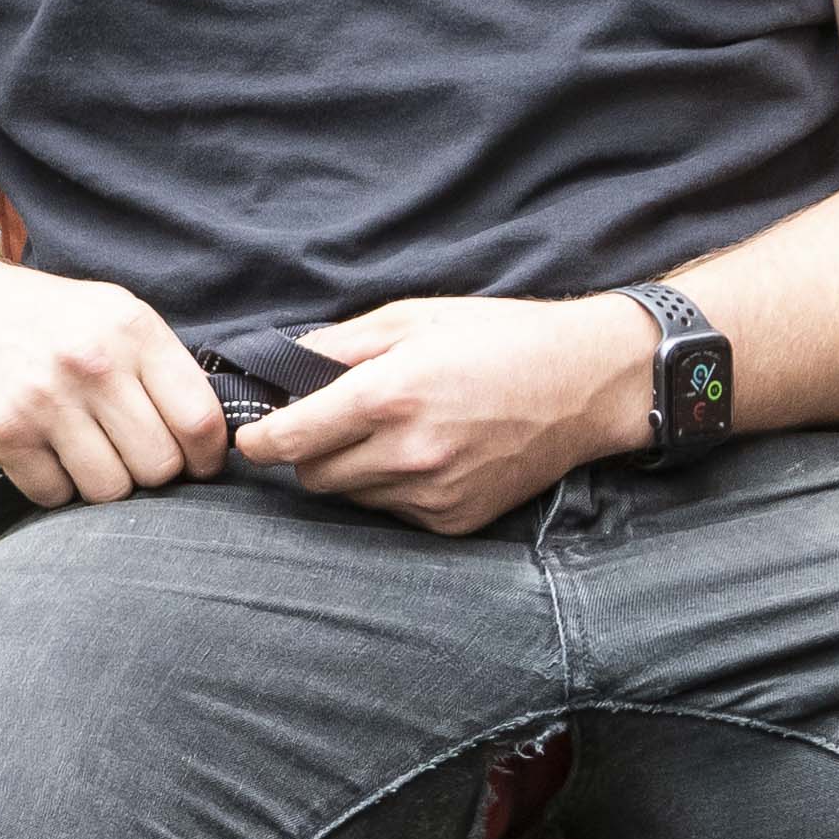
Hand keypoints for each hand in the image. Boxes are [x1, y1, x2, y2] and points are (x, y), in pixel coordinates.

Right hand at [0, 259, 235, 505]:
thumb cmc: (41, 318)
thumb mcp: (112, 315)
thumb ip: (159, 366)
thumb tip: (210, 435)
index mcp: (133, 329)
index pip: (199, 420)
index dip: (205, 457)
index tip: (195, 464)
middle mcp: (93, 363)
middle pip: (159, 465)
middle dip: (150, 473)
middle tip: (129, 455)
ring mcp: (46, 401)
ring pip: (110, 489)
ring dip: (103, 482)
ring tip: (84, 451)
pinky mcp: (4, 434)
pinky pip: (55, 495)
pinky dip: (55, 486)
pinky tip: (45, 454)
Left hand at [240, 292, 664, 535]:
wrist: (584, 383)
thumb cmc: (497, 338)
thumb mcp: (412, 317)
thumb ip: (338, 345)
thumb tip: (283, 365)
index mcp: (386, 396)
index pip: (289, 440)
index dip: (261, 439)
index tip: (255, 436)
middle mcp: (406, 454)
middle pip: (312, 478)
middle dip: (311, 452)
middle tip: (336, 423)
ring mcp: (432, 494)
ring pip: (352, 497)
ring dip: (354, 471)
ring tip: (394, 434)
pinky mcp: (454, 521)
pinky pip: (395, 512)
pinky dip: (395, 488)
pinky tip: (429, 455)